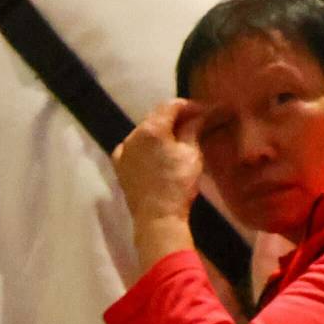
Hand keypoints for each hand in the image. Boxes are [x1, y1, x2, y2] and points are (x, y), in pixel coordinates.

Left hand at [115, 102, 205, 248]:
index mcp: (150, 129)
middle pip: (156, 117)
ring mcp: (123, 151)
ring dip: (161, 132)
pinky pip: (134, 148)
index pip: (171, 106)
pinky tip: (157, 152)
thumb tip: (197, 115)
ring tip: (178, 139)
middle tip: (194, 123)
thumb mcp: (191, 153)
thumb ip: (192, 129)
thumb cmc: (178, 183)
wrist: (157, 217)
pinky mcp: (120, 166)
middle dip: (175, 118)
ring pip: (144, 132)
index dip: (189, 106)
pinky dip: (147, 146)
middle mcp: (132, 135)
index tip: (204, 112)